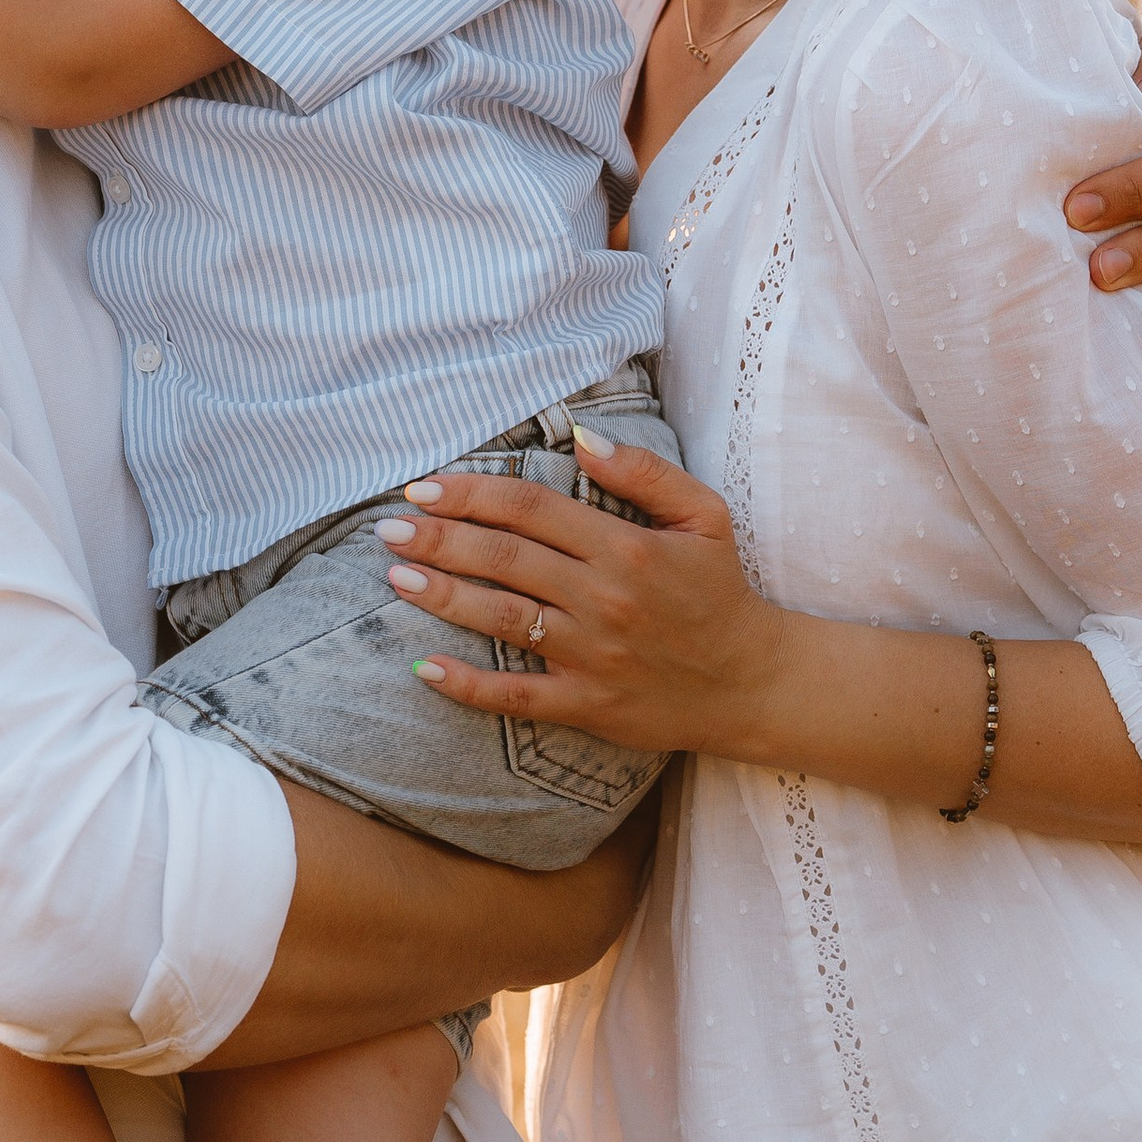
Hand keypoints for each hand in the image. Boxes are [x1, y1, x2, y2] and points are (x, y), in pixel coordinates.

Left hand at [374, 434, 779, 757]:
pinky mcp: (588, 706)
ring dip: (443, 595)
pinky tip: (423, 666)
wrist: (753, 682)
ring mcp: (594, 656)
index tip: (424, 487)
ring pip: (502, 620)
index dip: (472, 493)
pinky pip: (517, 697)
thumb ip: (645, 472)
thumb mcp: (704, 515)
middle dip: (440, 539)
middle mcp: (604, 599)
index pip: (531, 508)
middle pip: (505, 559)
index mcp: (627, 546)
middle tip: (388, 528)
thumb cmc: (721, 592)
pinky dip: (468, 685)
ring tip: (394, 576)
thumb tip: (581, 435)